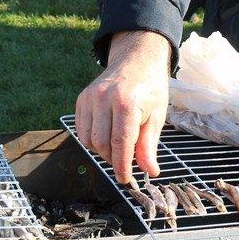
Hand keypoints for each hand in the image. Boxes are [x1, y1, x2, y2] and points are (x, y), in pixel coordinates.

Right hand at [75, 31, 170, 184]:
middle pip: (102, 144)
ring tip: (117, 147)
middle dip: (113, 159)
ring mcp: (90, 97)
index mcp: (126, 103)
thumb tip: (149, 171)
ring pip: (88, 139)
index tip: (126, 179)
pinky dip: (91, 140)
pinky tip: (106, 137)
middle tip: (126, 161)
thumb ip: (149, 145)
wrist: (136, 60)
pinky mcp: (82, 98)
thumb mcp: (157, 115)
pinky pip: (81, 129)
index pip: (120, 143)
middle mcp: (104, 99)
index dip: (122, 166)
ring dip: (102, 151)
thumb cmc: (150, 88)